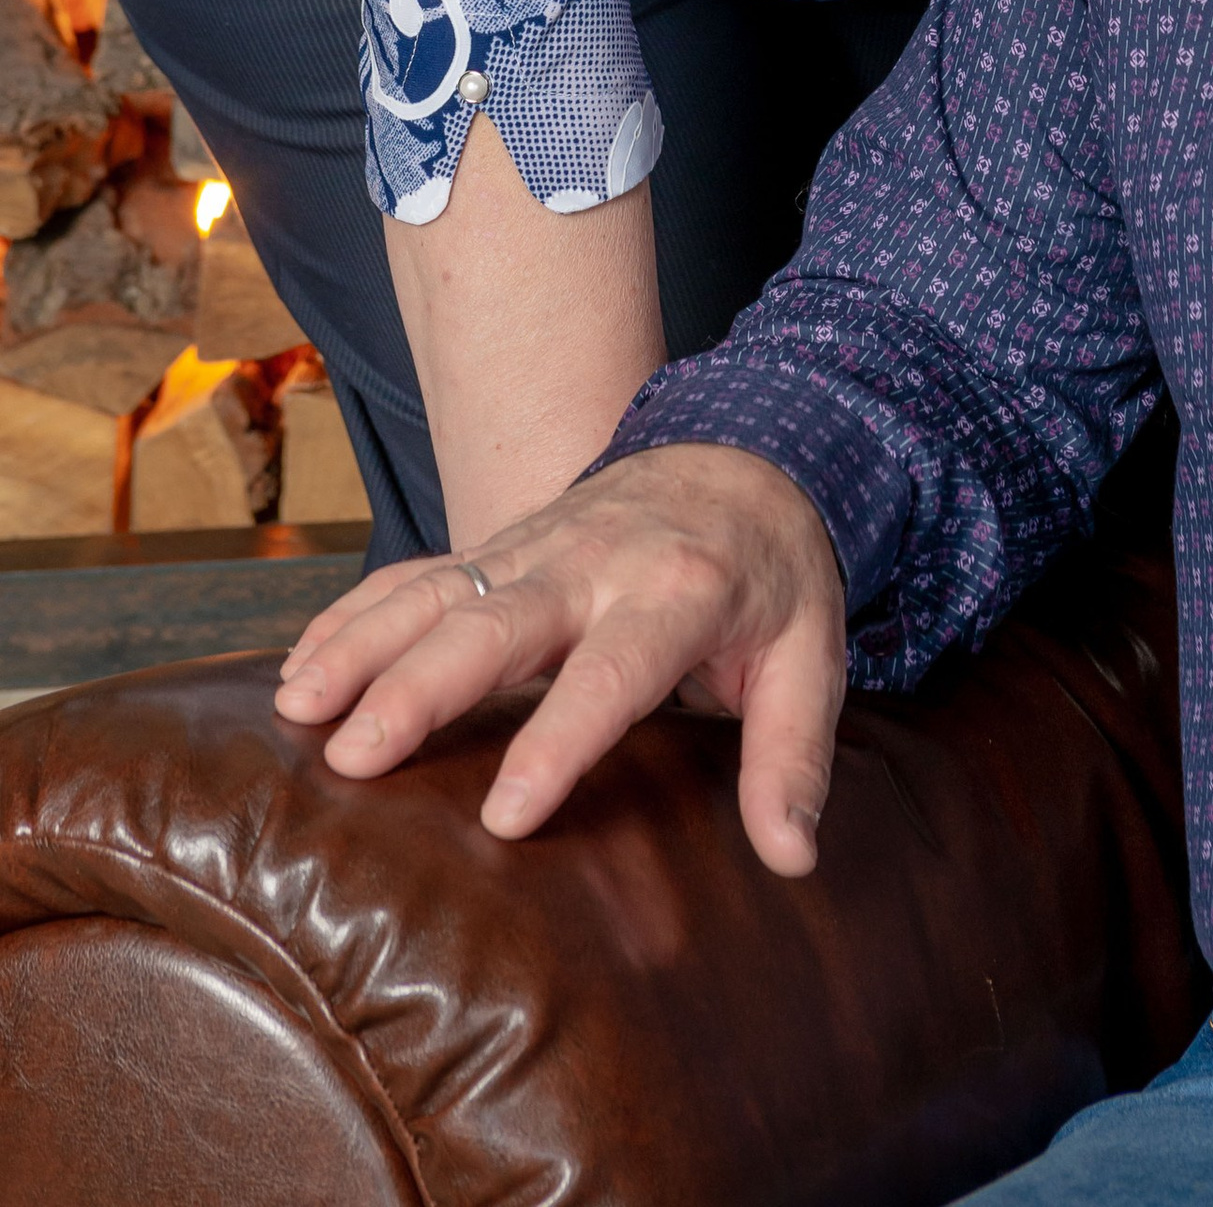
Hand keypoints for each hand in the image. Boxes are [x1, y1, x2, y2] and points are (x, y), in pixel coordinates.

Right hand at [270, 442, 847, 873]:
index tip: (506, 816)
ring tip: (298, 709)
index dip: (560, 741)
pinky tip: (298, 667)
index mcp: (680, 593)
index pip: (614, 672)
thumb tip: (793, 858)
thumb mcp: (812, 659)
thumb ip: (794, 756)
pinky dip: (355, 613)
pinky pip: (418, 572)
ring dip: (365, 643)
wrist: (749, 458)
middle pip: (500, 622)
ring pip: (441, 589)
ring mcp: (539, 545)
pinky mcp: (501, 542)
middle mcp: (597, 561)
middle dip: (425, 686)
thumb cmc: (775, 579)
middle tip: (357, 756)